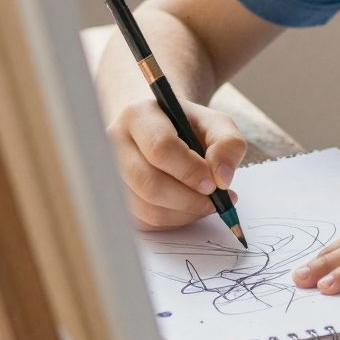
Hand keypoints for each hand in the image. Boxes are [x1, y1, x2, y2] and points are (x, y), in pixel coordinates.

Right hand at [110, 98, 247, 231]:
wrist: (161, 130)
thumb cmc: (187, 126)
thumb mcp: (215, 123)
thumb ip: (228, 144)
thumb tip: (222, 178)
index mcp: (138, 116)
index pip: (161, 149)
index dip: (191, 171)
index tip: (214, 183)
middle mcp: (114, 145)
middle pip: (149, 184)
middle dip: (189, 199)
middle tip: (215, 201)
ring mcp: (110, 175)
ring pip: (147, 209)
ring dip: (185, 213)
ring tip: (207, 203)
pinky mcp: (117, 200)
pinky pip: (146, 223)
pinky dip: (175, 221)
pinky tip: (189, 207)